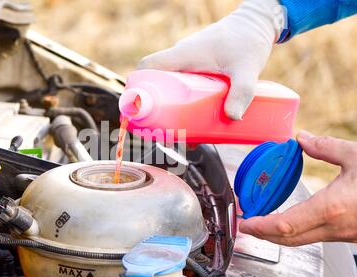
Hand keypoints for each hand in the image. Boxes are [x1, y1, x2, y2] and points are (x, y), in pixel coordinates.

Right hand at [138, 0, 284, 119]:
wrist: (257, 25)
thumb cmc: (247, 40)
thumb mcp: (246, 68)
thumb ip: (242, 91)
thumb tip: (232, 117)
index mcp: (182, 55)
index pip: (148, 66)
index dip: (139, 86)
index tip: (140, 109)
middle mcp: (181, 59)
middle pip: (157, 84)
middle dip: (157, 108)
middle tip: (164, 131)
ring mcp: (189, 64)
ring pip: (170, 88)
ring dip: (172, 109)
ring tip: (182, 133)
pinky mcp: (198, 70)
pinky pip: (182, 87)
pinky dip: (183, 103)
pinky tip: (195, 121)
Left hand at [240, 131, 356, 245]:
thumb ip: (326, 147)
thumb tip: (304, 139)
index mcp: (330, 208)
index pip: (284, 225)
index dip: (260, 226)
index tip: (245, 223)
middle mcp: (334, 227)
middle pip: (288, 239)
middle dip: (263, 233)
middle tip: (247, 225)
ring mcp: (343, 235)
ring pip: (302, 240)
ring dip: (279, 234)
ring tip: (263, 222)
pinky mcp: (350, 235)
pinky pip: (316, 237)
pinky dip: (297, 232)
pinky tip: (293, 220)